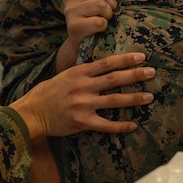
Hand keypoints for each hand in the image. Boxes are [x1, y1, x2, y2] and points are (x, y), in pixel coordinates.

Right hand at [12, 51, 154, 138]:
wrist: (30, 113)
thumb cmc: (47, 93)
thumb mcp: (64, 75)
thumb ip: (83, 72)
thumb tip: (103, 66)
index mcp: (78, 73)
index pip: (107, 63)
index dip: (125, 59)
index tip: (142, 57)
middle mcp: (83, 87)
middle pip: (114, 79)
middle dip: (135, 75)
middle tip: (152, 72)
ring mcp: (83, 105)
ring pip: (114, 100)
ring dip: (133, 98)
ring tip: (149, 96)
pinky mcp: (82, 122)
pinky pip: (105, 125)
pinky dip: (120, 126)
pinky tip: (133, 125)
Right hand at [56, 0, 117, 71]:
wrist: (80, 44)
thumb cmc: (92, 19)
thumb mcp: (94, 0)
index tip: (107, 3)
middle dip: (111, 5)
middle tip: (107, 15)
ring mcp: (70, 11)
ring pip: (101, 5)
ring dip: (108, 15)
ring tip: (103, 20)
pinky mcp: (74, 26)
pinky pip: (99, 22)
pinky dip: (104, 26)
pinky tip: (99, 29)